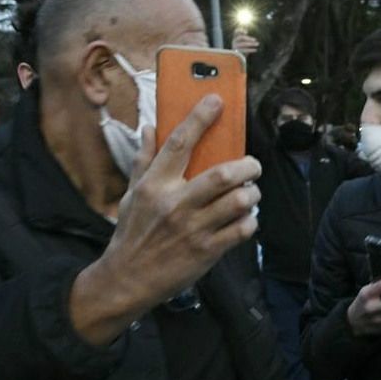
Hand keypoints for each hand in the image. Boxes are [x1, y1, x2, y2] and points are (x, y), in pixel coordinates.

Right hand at [71, 95, 260, 345]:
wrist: (128, 279)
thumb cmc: (132, 233)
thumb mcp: (131, 194)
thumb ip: (143, 160)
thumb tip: (147, 127)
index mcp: (154, 185)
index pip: (179, 143)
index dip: (200, 118)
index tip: (216, 100)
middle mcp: (174, 203)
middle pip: (222, 174)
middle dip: (247, 166)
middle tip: (253, 165)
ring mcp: (192, 228)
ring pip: (238, 201)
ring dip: (252, 194)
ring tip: (250, 193)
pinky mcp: (207, 250)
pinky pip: (242, 229)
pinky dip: (250, 221)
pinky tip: (245, 219)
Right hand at [231, 28, 258, 55]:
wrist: (237, 60)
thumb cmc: (241, 50)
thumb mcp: (242, 43)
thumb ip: (244, 38)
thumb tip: (246, 30)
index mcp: (235, 39)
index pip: (236, 32)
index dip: (240, 31)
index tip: (246, 32)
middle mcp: (234, 42)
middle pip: (241, 37)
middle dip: (248, 38)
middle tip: (255, 39)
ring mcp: (235, 47)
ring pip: (243, 44)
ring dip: (251, 44)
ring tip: (257, 44)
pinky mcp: (237, 52)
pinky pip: (245, 50)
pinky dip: (251, 50)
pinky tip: (256, 50)